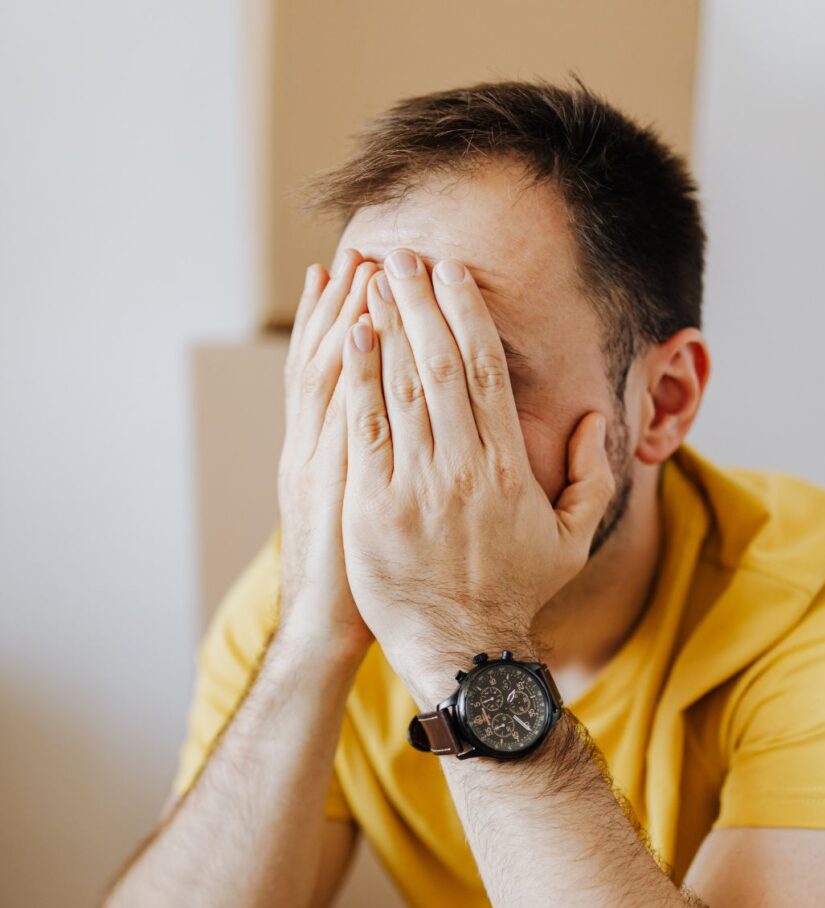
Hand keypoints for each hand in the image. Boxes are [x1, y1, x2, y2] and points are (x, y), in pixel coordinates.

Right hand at [276, 248, 379, 659]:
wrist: (325, 624)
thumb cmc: (357, 571)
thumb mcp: (353, 509)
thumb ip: (369, 463)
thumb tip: (395, 427)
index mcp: (323, 449)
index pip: (333, 371)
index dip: (344, 322)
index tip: (360, 274)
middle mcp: (313, 445)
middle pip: (329, 360)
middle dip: (349, 304)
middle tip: (368, 251)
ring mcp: (316, 462)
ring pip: (326, 377)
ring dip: (345, 320)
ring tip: (363, 269)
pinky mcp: (332, 486)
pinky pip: (339, 420)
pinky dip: (347, 374)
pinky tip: (360, 332)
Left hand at [340, 248, 613, 701]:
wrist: (465, 651)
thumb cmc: (516, 593)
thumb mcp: (570, 539)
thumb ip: (588, 476)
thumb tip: (589, 421)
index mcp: (509, 466)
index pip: (488, 371)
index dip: (468, 314)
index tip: (452, 274)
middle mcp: (464, 466)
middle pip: (442, 363)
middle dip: (421, 301)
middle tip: (404, 255)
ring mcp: (417, 486)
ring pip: (402, 386)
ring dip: (388, 325)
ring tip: (374, 278)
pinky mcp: (374, 506)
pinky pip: (365, 429)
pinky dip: (359, 378)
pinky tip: (352, 336)